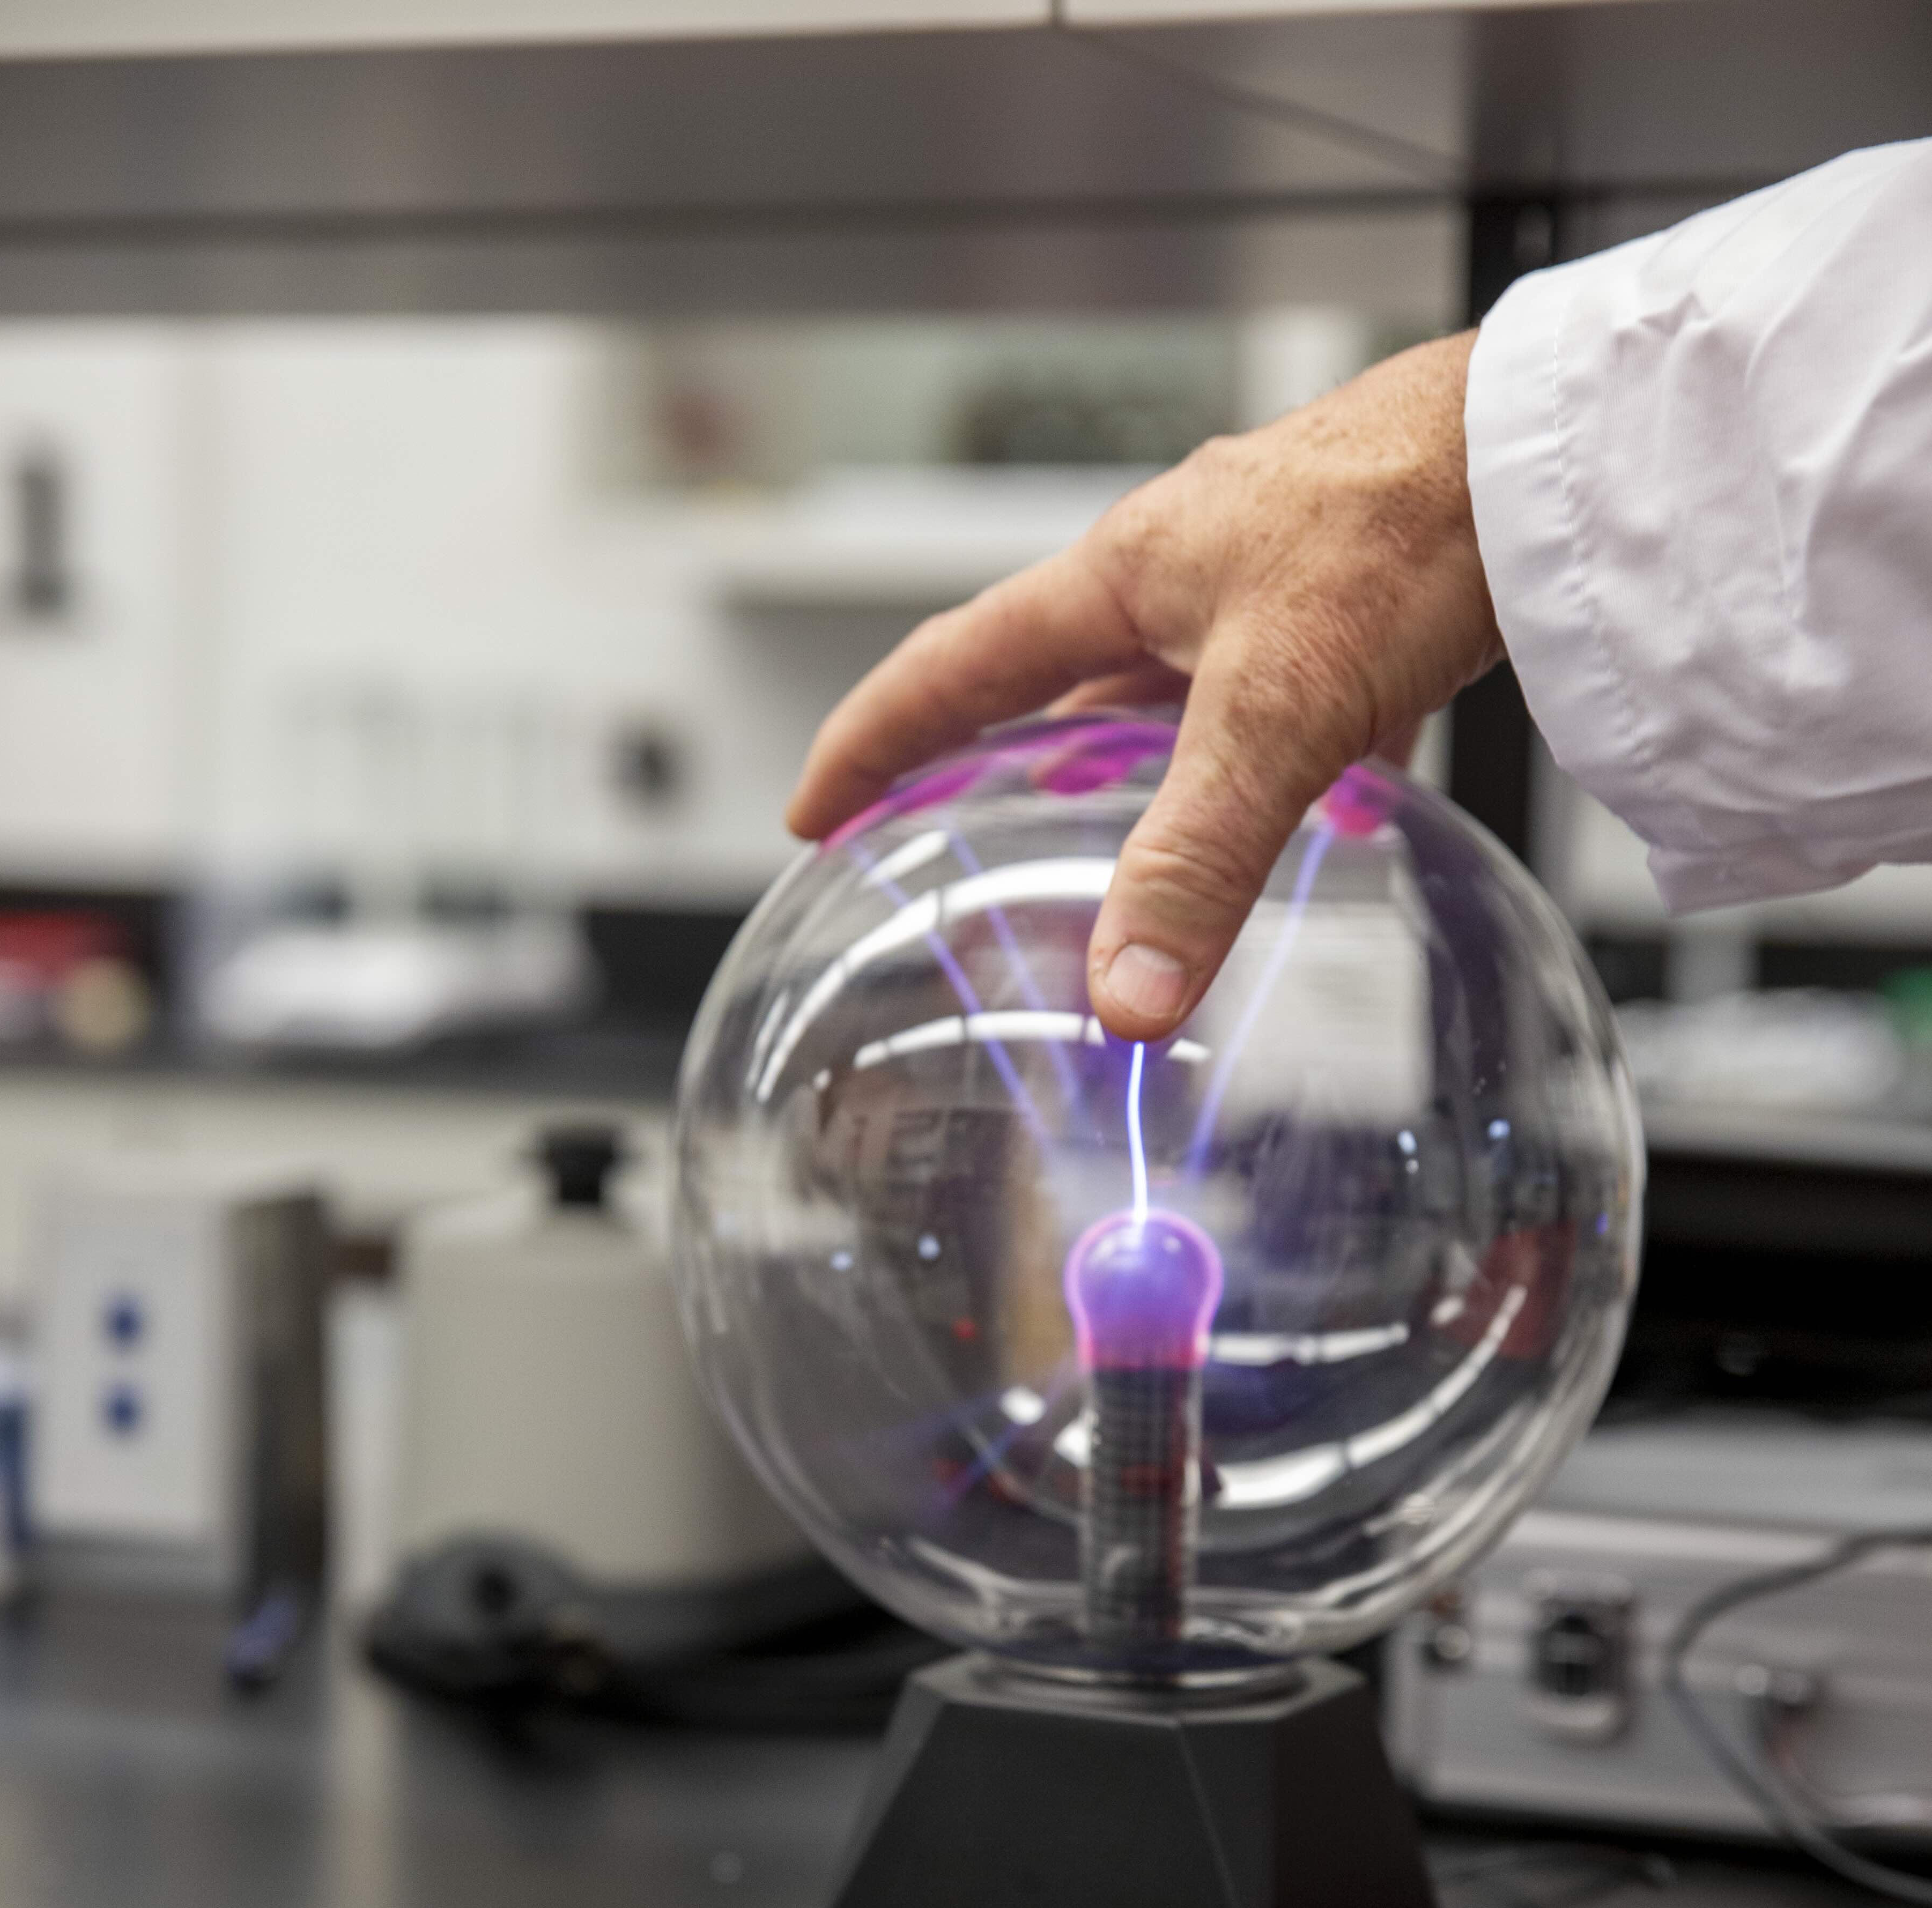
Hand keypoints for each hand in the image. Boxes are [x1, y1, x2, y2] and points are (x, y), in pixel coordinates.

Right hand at [786, 330, 1501, 1040]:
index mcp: (1124, 572)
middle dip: (987, 766)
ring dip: (1120, 778)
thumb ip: (1193, 860)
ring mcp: (1267, 590)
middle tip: (939, 838)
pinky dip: (1246, 779)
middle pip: (1048, 682)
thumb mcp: (1274, 713)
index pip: (954, 666)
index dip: (873, 741)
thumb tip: (1121, 995)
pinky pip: (1268, 714)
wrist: (1553, 452)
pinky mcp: (1351, 615)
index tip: (815, 807)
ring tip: (1096, 860)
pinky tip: (1275, 830)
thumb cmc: (1407, 523)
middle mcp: (1182, 572)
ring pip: (1161, 702)